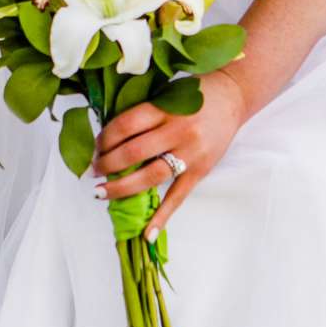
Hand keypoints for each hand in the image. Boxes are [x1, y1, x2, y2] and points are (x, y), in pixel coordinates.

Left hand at [91, 70, 247, 238]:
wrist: (232, 98)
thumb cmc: (195, 93)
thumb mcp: (166, 94)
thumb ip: (144, 113)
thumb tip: (109, 139)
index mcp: (166, 108)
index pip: (126, 126)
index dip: (105, 139)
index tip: (95, 147)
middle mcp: (178, 131)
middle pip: (133, 153)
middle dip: (107, 164)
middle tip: (93, 170)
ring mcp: (190, 153)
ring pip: (150, 177)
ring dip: (121, 187)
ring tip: (102, 192)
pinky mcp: (200, 171)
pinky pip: (177, 197)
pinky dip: (161, 217)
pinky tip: (146, 233)